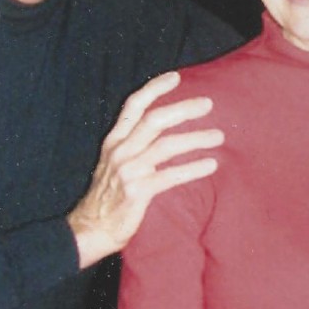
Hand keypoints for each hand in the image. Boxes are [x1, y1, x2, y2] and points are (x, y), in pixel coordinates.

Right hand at [68, 70, 223, 267]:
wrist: (90, 230)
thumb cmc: (107, 198)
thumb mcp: (113, 165)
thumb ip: (133, 147)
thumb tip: (162, 134)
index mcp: (113, 141)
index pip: (133, 106)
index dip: (154, 88)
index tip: (176, 77)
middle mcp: (120, 151)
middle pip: (155, 120)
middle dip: (183, 109)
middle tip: (208, 104)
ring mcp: (128, 171)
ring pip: (166, 145)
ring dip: (196, 138)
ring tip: (218, 136)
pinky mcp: (138, 191)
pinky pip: (171, 176)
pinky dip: (193, 168)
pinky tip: (210, 164)